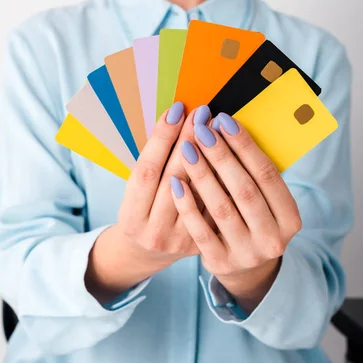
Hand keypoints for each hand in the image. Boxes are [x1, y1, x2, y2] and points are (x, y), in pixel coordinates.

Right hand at [118, 102, 209, 263]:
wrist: (150, 253)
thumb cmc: (143, 212)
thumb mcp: (136, 192)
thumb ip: (153, 164)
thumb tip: (176, 119)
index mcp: (131, 216)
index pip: (146, 170)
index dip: (161, 138)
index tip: (176, 110)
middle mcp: (154, 231)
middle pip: (174, 177)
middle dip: (188, 140)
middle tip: (201, 112)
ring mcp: (180, 240)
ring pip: (200, 192)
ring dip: (210, 156)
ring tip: (217, 127)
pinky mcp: (203, 243)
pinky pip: (216, 205)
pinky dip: (223, 177)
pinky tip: (230, 154)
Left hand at [170, 111, 301, 312]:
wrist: (244, 267)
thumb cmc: (252, 220)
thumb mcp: (264, 202)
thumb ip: (253, 174)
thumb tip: (227, 128)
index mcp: (290, 218)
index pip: (267, 174)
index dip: (244, 146)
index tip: (223, 121)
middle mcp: (273, 239)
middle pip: (244, 190)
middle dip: (221, 156)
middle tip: (200, 129)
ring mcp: (247, 254)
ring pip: (221, 208)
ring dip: (202, 174)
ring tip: (186, 148)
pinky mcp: (221, 262)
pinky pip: (200, 230)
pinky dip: (187, 204)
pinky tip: (175, 181)